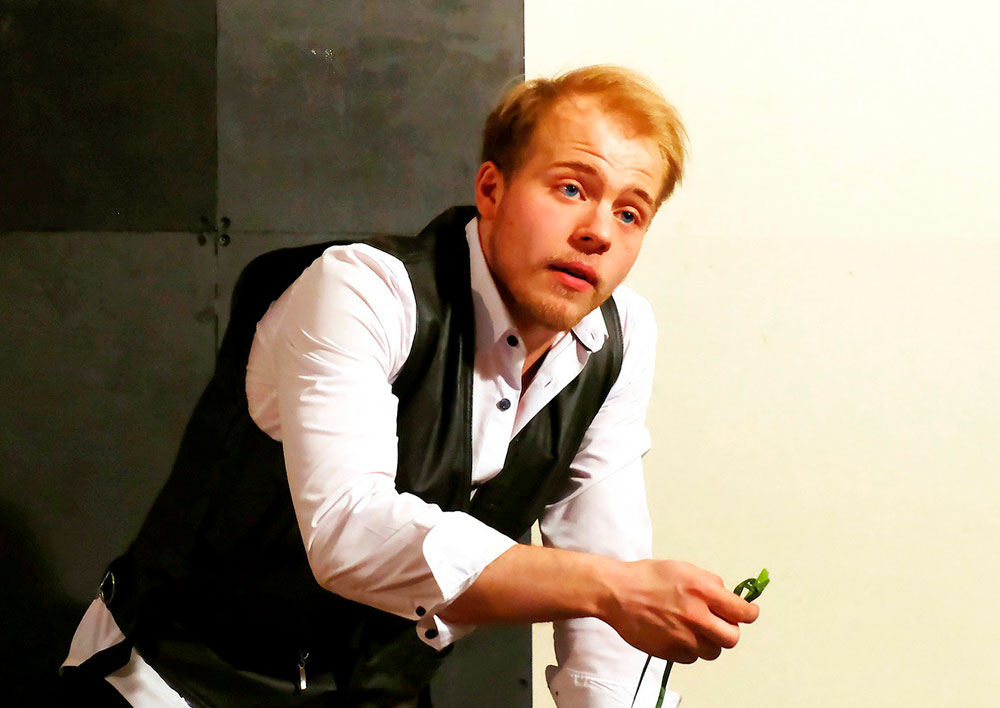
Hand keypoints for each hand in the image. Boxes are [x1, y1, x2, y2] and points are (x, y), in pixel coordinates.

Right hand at [602, 559, 759, 662]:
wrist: (617, 593)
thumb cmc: (647, 578)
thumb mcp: (684, 569)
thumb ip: (710, 584)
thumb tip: (728, 598)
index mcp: (703, 591)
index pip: (743, 612)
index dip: (749, 613)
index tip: (749, 613)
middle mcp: (696, 616)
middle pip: (732, 638)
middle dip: (729, 630)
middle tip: (720, 623)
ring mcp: (684, 637)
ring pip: (713, 651)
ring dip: (708, 641)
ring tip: (693, 627)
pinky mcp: (671, 652)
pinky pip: (692, 657)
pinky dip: (689, 648)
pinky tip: (677, 633)